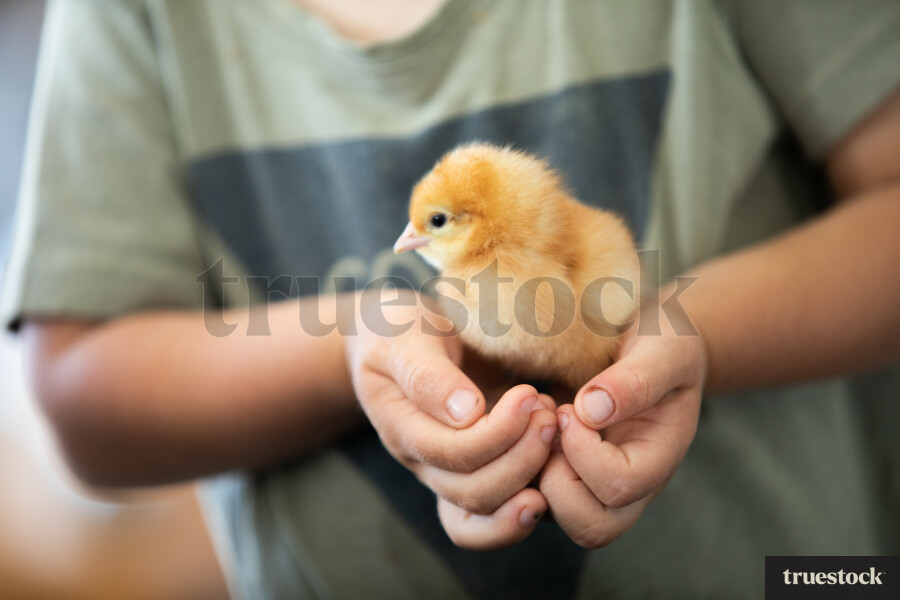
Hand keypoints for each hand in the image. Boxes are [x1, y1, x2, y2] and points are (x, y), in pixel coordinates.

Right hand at [344, 289, 557, 549]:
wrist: (396, 337)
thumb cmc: (398, 329)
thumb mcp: (403, 337)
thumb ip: (428, 375)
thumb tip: (467, 414)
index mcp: (400, 426)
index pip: (449, 452)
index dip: (496, 434)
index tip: (528, 395)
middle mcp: (422, 461)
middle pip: (472, 492)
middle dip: (520, 459)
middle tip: (550, 416)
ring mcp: (447, 473)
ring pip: (488, 508)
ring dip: (529, 475)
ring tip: (554, 430)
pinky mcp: (473, 472)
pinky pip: (493, 518)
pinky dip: (525, 504)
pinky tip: (553, 475)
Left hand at [539, 312, 705, 547]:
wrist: (648, 340)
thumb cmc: (662, 340)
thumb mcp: (664, 347)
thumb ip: (636, 379)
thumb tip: (590, 411)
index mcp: (657, 459)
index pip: (620, 487)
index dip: (585, 452)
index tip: (569, 407)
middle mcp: (626, 487)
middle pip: (591, 527)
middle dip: (556, 479)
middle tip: (546, 427)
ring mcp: (591, 486)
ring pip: (552, 519)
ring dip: (530, 474)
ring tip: (532, 424)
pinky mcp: (558, 475)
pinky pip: (525, 497)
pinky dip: (512, 467)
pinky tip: (517, 423)